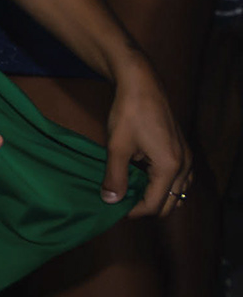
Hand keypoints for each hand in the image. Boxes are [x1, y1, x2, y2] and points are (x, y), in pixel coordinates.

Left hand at [102, 58, 189, 217]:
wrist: (142, 84)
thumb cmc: (129, 113)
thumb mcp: (117, 147)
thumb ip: (115, 176)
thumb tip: (110, 201)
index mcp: (170, 167)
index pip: (154, 204)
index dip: (133, 211)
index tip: (114, 208)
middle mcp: (185, 166)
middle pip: (169, 202)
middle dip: (146, 206)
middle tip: (121, 202)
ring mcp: (187, 158)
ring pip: (176, 192)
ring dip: (155, 196)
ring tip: (130, 190)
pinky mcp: (183, 151)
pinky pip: (178, 179)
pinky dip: (162, 184)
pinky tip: (141, 177)